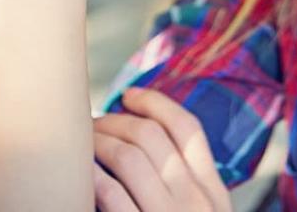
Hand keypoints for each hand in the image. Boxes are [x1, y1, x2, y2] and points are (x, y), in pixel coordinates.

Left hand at [92, 87, 232, 211]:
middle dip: (116, 120)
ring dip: (99, 143)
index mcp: (214, 192)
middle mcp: (195, 201)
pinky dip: (93, 177)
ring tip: (82, 144)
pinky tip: (82, 172)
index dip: (154, 103)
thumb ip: (189, 189)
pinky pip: (112, 194)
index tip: (128, 94)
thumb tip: (150, 144)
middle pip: (153, 136)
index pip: (188, 128)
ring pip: (129, 158)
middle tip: (92, 123)